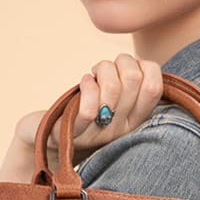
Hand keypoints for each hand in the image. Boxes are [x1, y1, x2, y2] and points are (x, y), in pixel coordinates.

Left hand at [0, 55, 163, 183]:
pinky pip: (89, 110)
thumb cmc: (79, 111)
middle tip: (106, 71)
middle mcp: (120, 130)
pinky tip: (83, 84)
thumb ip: (129, 83)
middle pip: (133, 79)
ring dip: (101, 70)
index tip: (127, 69)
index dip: (145, 66)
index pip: (155, 87)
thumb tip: (143, 64)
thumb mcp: (111, 99)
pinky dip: (86, 86)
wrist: (43, 137)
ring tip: (93, 78)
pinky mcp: (72, 135)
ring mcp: (98, 134)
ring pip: (113, 87)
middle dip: (120, 62)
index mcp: (134, 121)